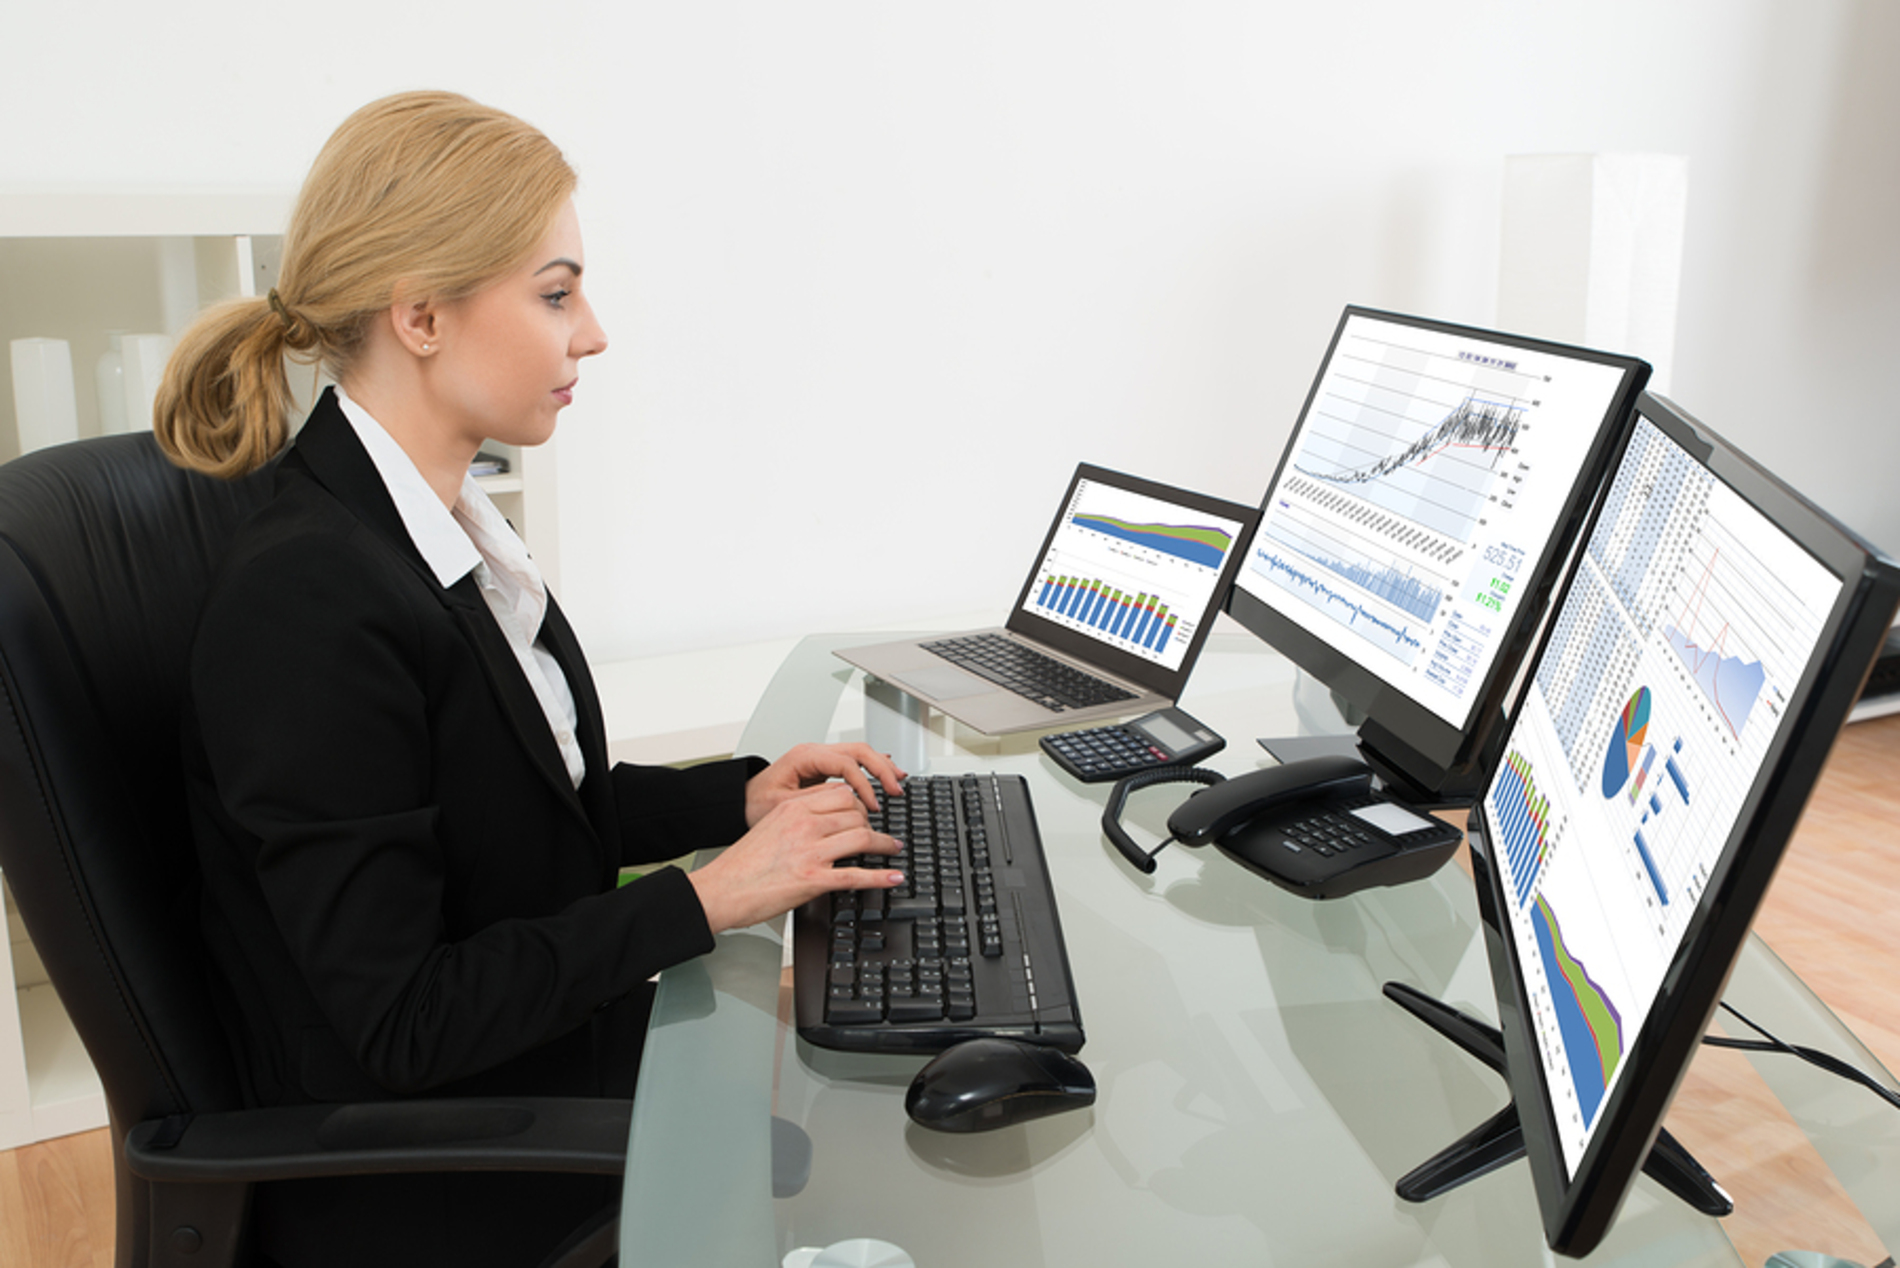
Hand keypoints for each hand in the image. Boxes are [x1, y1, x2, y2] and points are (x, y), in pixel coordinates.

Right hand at [687, 783, 901, 933]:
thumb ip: (798, 819)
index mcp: (792, 808)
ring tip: (891, 848)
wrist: (720, 890)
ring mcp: (810, 851)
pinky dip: (881, 877)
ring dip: (884, 844)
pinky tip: (894, 877)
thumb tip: (825, 821)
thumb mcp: (769, 827)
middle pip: (856, 812)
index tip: (866, 811)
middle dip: (872, 822)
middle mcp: (804, 824)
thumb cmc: (741, 864)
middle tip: (878, 833)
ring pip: (862, 836)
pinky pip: (857, 875)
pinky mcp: (813, 879)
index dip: (860, 803)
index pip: (841, 793)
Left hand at [744, 742, 906, 826]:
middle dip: (882, 768)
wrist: (741, 802)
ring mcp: (819, 758)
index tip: (872, 806)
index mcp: (803, 757)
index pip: (845, 763)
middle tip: (896, 789)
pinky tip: (885, 772)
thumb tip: (848, 800)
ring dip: (881, 766)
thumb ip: (816, 800)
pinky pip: (852, 760)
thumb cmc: (755, 804)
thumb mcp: (783, 806)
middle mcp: (813, 753)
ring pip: (858, 752)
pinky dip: (871, 767)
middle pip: (858, 750)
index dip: (864, 785)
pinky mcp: (822, 767)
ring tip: (898, 781)